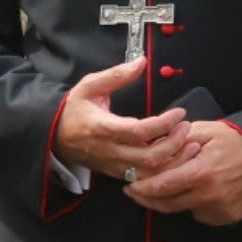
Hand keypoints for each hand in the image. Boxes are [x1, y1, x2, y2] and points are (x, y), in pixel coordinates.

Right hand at [52, 56, 192, 180]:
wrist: (54, 136)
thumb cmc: (74, 109)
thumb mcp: (90, 85)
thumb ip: (117, 74)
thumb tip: (141, 62)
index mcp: (102, 128)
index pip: (139, 131)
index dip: (164, 124)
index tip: (179, 113)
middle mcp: (109, 151)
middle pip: (149, 157)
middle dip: (174, 144)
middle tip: (187, 128)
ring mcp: (113, 165)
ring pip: (149, 173)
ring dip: (173, 161)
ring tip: (187, 144)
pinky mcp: (116, 173)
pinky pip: (144, 179)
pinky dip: (163, 170)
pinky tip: (174, 157)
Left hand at [125, 120, 241, 225]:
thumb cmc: (234, 138)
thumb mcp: (203, 130)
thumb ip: (176, 140)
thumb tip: (151, 148)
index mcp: (200, 172)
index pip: (161, 187)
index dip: (141, 189)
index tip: (129, 186)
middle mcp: (209, 195)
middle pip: (167, 204)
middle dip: (148, 198)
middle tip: (137, 191)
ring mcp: (220, 209)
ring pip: (183, 210)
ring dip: (173, 199)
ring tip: (174, 182)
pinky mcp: (228, 216)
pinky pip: (201, 214)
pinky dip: (195, 204)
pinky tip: (199, 189)